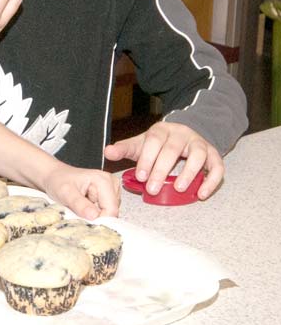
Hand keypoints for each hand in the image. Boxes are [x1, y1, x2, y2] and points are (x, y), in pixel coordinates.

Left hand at [41, 164, 120, 219]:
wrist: (54, 176)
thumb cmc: (58, 181)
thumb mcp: (65, 193)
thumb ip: (80, 205)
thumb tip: (94, 216)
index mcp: (104, 180)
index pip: (111, 210)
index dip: (99, 219)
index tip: (83, 219)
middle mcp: (111, 184)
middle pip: (112, 212)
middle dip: (95, 216)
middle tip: (78, 209)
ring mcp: (111, 190)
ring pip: (109, 213)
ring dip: (94, 214)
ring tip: (80, 205)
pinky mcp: (107, 196)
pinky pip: (105, 212)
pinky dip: (93, 213)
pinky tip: (84, 205)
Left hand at [104, 121, 223, 198]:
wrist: (183, 136)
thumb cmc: (158, 144)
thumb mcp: (140, 144)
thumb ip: (124, 149)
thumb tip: (107, 152)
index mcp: (161, 130)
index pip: (154, 141)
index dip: (147, 158)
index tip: (140, 176)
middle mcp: (182, 134)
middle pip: (173, 149)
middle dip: (162, 170)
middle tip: (153, 188)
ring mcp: (199, 143)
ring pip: (198, 155)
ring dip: (189, 173)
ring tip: (178, 189)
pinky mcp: (213, 154)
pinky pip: (217, 166)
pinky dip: (211, 180)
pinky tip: (201, 194)